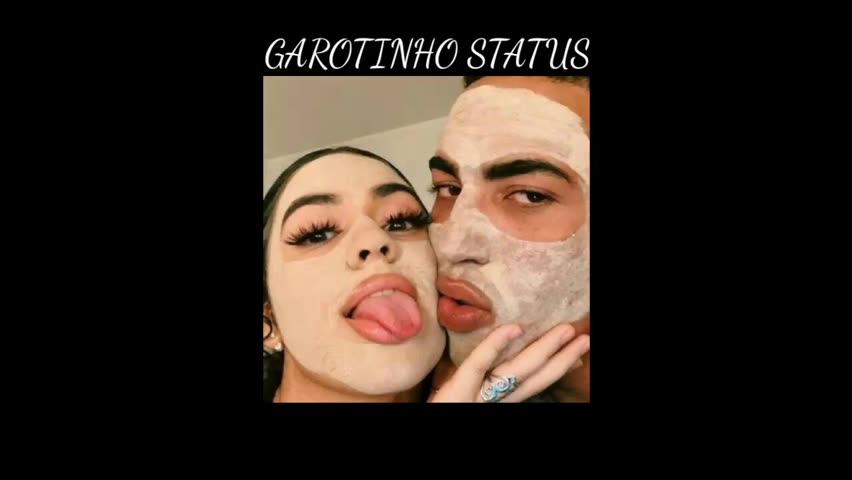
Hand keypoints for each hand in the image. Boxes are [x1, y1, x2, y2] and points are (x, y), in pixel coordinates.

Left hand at [429, 323, 589, 402]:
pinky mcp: (458, 394)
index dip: (553, 369)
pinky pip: (478, 366)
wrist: (419, 429)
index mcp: (495, 401)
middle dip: (560, 357)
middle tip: (583, 338)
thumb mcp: (462, 397)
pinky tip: (515, 328)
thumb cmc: (441, 410)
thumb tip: (492, 368)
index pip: (530, 384)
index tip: (575, 356)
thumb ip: (478, 384)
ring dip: (545, 349)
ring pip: (517, 371)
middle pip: (532, 376)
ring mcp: (478, 397)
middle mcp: (493, 400)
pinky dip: (495, 346)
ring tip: (568, 332)